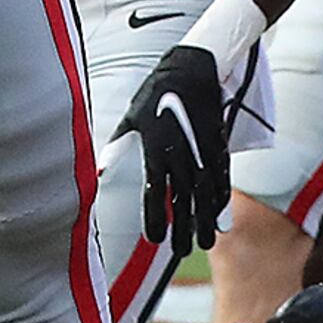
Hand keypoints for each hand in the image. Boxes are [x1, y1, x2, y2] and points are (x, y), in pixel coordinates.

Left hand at [117, 47, 229, 264]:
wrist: (192, 70)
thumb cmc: (154, 94)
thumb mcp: (131, 117)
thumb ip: (117, 146)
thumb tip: (99, 170)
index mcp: (156, 149)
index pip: (155, 191)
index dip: (156, 217)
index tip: (154, 238)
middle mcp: (182, 154)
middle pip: (184, 199)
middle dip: (184, 228)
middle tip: (182, 253)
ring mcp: (204, 152)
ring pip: (207, 194)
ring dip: (207, 219)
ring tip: (206, 243)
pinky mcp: (219, 147)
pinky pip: (222, 179)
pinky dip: (221, 200)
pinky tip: (220, 217)